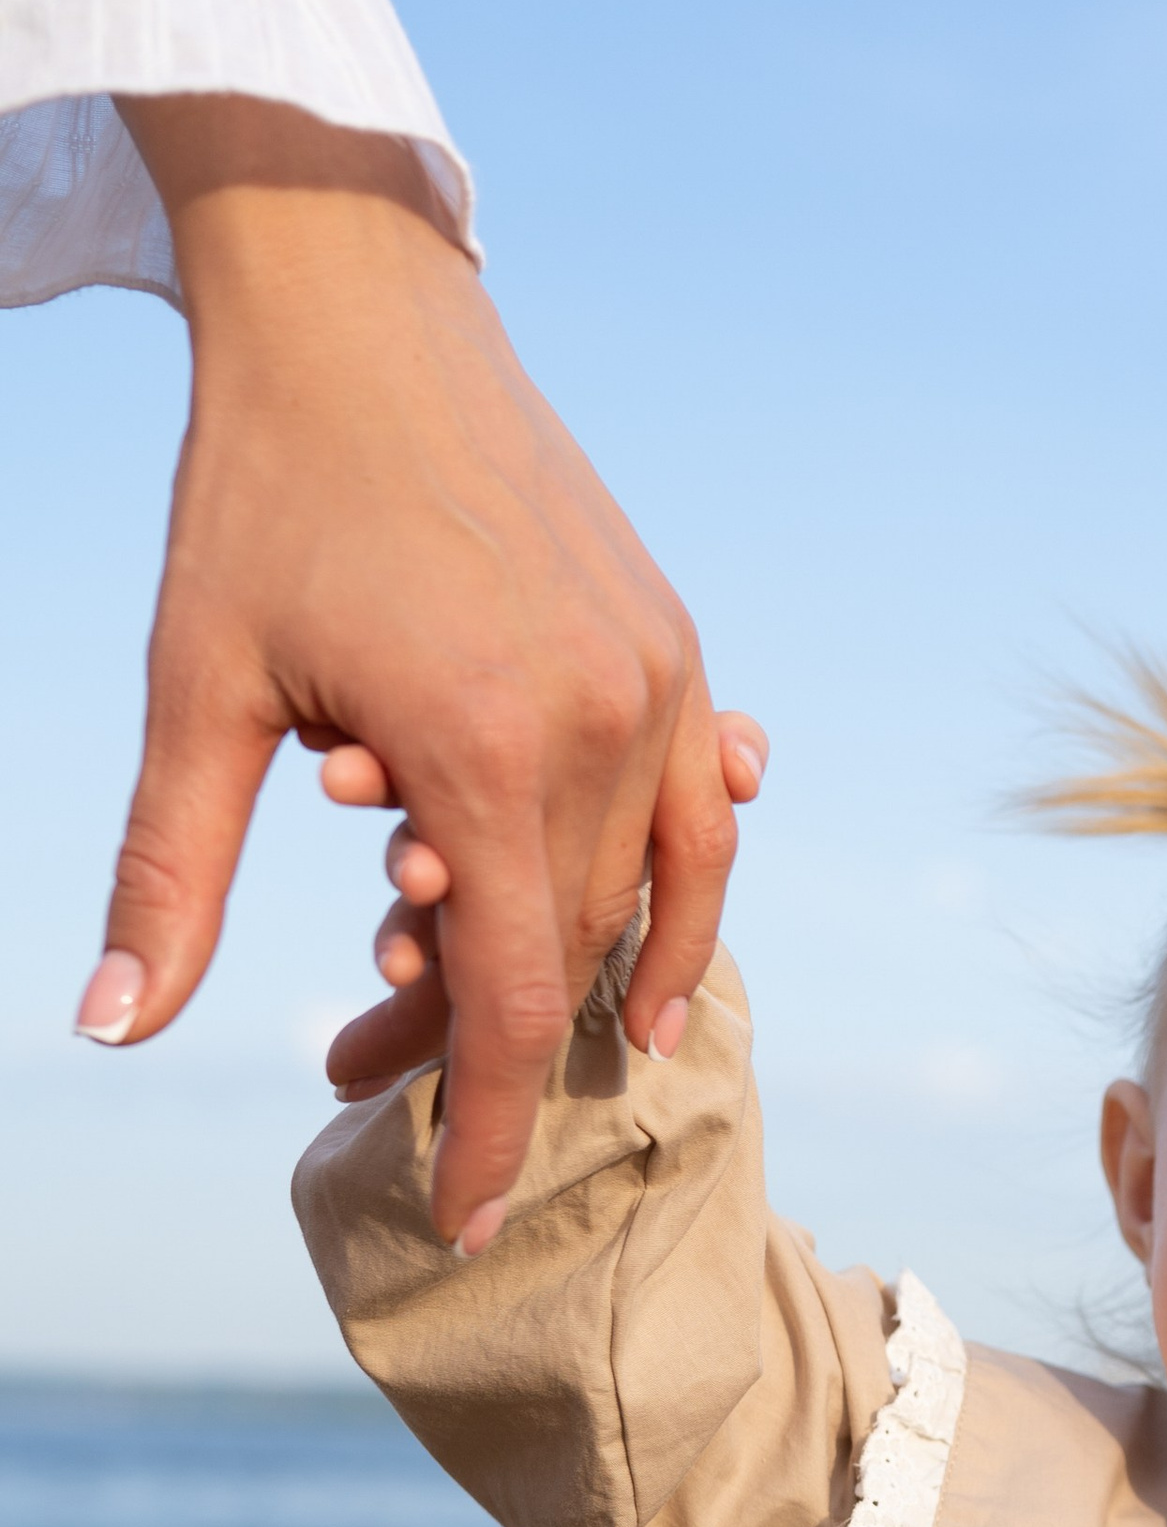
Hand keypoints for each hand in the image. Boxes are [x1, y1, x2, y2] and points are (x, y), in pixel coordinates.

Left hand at [73, 97, 737, 1248]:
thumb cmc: (259, 491)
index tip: (459, 1216)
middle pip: (562, 954)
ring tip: (505, 1033)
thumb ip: (166, 875)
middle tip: (358, 1069)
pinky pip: (700, 818)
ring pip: (635, 895)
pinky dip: (684, 904)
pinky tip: (661, 981)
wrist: (355, 309)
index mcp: (480, 746)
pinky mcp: (672, 642)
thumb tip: (106, 1029)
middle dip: (471, 1038)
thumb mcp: (198, 690)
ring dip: (568, 975)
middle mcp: (598, 722)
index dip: (480, 1123)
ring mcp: (655, 679)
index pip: (505, 996)